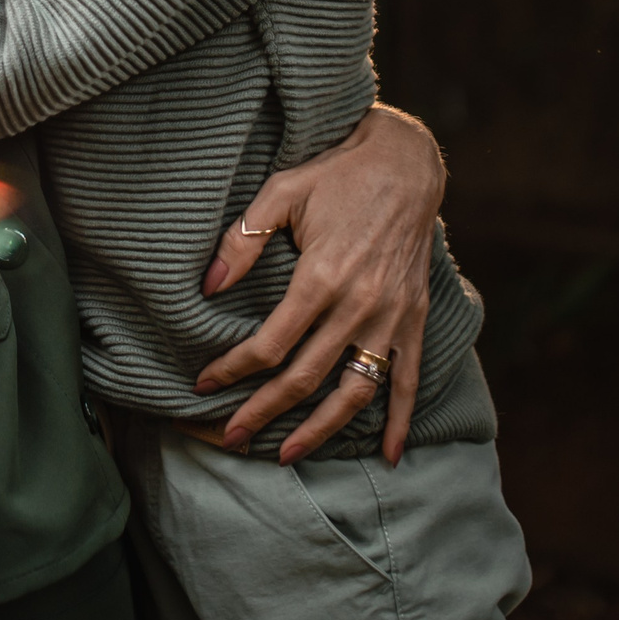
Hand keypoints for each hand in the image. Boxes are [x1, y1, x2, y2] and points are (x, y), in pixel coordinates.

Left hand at [193, 105, 445, 465]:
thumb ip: (244, 239)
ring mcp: (390, 317)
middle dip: (263, 412)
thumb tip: (208, 287)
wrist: (407, 164)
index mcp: (321, 276)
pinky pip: (408, 380)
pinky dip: (401, 421)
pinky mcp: (414, 319)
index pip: (270, 343)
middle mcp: (358, 305)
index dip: (233, 368)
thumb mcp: (282, 192)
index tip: (204, 383)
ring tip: (288, 454)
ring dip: (320, 429)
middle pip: (304, 377)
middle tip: (231, 437)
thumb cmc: (336, 174)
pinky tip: (390, 455)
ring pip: (354, 392)